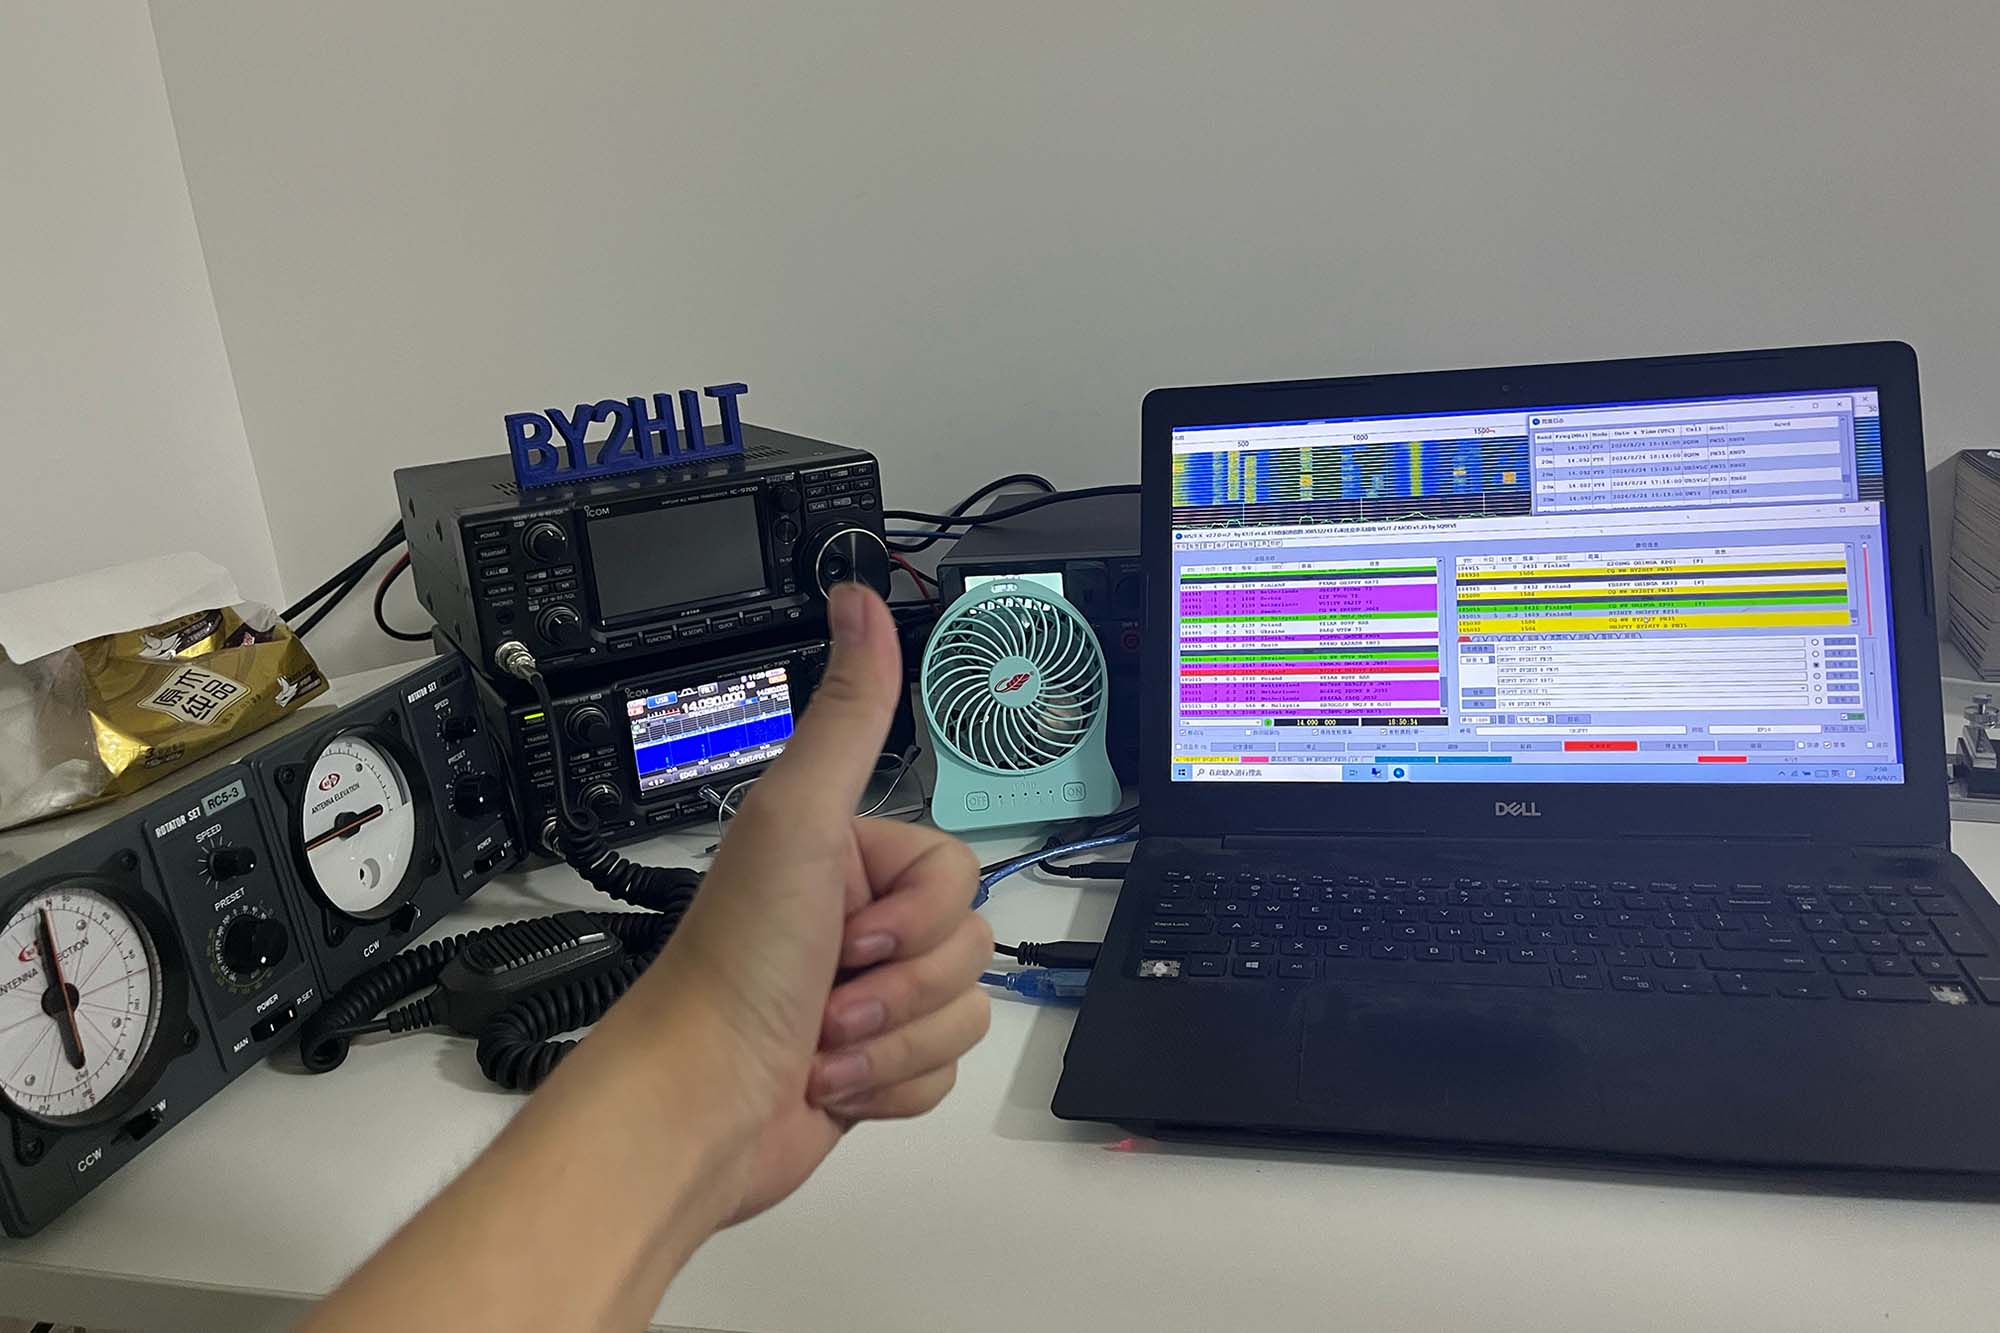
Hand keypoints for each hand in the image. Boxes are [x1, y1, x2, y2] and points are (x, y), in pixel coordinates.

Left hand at [620, 583, 990, 1223]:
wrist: (700, 1106)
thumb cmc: (737, 962)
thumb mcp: (797, 820)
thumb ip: (848, 716)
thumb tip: (859, 595)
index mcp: (849, 855)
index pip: (955, 872)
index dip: (916, 914)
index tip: (848, 931)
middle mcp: (860, 918)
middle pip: (969, 943)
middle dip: (902, 985)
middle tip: (828, 989)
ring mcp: (870, 995)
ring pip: (962, 1011)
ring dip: (891, 1040)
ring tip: (821, 1043)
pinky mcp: (875, 1065)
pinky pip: (941, 1071)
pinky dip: (888, 1085)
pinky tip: (831, 1082)